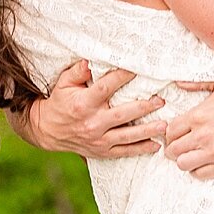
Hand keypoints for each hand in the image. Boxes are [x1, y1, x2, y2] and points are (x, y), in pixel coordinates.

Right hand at [23, 60, 164, 158]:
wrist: (48, 130)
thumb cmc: (60, 102)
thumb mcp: (63, 84)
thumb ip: (77, 72)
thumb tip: (89, 61)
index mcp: (83, 104)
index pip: (107, 88)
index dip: (123, 77)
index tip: (138, 69)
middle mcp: (93, 123)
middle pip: (123, 114)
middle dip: (144, 107)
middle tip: (161, 101)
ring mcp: (99, 139)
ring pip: (128, 136)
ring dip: (148, 130)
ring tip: (164, 125)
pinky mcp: (102, 151)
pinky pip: (124, 151)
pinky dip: (141, 149)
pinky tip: (155, 145)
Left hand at [164, 80, 213, 178]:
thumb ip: (198, 85)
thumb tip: (179, 84)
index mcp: (198, 115)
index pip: (169, 131)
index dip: (171, 134)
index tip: (177, 135)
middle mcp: (203, 135)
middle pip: (172, 150)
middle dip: (174, 149)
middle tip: (183, 147)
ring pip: (182, 164)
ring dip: (185, 161)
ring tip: (193, 156)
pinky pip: (201, 175)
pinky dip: (199, 170)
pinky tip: (206, 162)